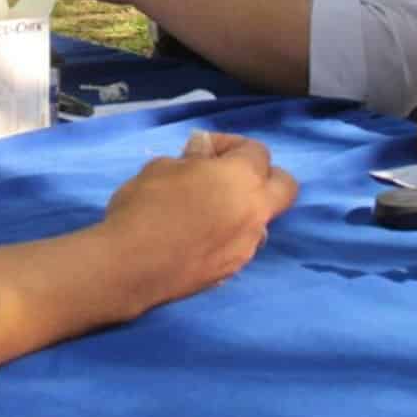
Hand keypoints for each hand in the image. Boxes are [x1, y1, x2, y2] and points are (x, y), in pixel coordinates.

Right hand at [102, 132, 296, 301]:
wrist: (131, 266)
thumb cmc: (145, 205)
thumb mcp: (161, 167)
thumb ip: (192, 159)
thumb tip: (203, 153)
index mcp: (243, 178)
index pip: (257, 151)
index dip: (230, 144)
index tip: (202, 150)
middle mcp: (256, 212)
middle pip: (285, 187)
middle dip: (263, 176)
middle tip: (227, 177)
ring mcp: (247, 246)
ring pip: (261, 220)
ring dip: (242, 210)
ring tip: (205, 211)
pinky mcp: (231, 272)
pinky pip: (240, 245)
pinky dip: (227, 236)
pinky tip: (196, 238)